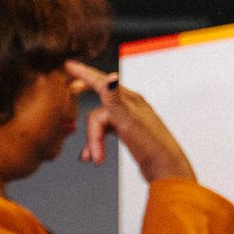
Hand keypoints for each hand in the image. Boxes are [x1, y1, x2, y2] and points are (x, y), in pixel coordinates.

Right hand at [66, 60, 194, 181]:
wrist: (166, 168)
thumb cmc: (151, 146)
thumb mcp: (129, 121)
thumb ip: (115, 100)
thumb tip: (110, 77)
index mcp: (129, 100)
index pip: (101, 82)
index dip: (83, 74)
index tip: (68, 65)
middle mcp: (129, 106)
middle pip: (98, 105)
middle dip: (86, 116)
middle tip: (68, 102)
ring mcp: (128, 118)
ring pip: (99, 123)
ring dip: (93, 140)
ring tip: (94, 158)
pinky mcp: (128, 131)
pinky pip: (105, 131)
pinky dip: (96, 143)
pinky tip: (94, 156)